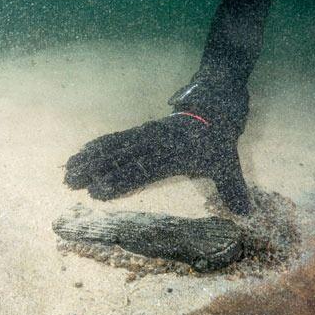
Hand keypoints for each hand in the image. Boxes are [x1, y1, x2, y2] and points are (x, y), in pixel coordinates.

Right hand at [64, 80, 250, 214]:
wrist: (216, 103)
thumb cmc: (220, 138)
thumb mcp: (228, 163)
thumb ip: (233, 188)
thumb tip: (247, 211)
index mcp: (174, 154)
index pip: (142, 170)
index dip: (120, 180)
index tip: (99, 190)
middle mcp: (156, 143)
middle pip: (120, 157)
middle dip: (95, 170)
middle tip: (70, 182)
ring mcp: (146, 134)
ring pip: (113, 146)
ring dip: (90, 158)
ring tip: (67, 169)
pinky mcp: (142, 129)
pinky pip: (117, 137)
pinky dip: (98, 145)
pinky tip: (82, 152)